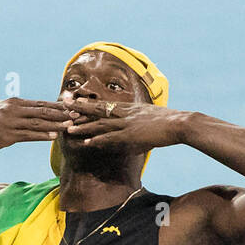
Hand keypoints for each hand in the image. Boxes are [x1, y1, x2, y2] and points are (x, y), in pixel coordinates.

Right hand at [0, 98, 77, 153]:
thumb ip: (14, 114)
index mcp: (13, 103)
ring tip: (70, 126)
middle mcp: (13, 109)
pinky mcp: (6, 135)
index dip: (56, 106)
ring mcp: (10, 122)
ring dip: (56, 124)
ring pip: (38, 122)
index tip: (71, 107)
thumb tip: (27, 116)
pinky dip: (42, 135)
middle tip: (77, 114)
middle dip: (61, 113)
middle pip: (42, 110)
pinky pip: (28, 135)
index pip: (39, 104)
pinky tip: (53, 136)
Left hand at [65, 101, 188, 151]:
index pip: (105, 104)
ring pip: (101, 123)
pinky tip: (87, 143)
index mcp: (130, 108)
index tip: (75, 102)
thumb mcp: (151, 118)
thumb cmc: (170, 122)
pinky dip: (98, 140)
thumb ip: (140, 122)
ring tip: (69, 127)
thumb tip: (134, 131)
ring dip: (84, 126)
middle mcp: (126, 113)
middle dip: (80, 108)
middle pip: (98, 109)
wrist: (180, 123)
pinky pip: (111, 138)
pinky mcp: (131, 135)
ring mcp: (127, 124)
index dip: (89, 103)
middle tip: (64, 106)